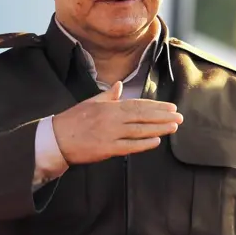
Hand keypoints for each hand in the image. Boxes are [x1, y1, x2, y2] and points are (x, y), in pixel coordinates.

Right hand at [52, 81, 182, 164]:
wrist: (56, 139)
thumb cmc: (72, 120)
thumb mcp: (90, 102)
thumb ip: (108, 96)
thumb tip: (119, 85)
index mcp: (109, 106)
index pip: (138, 105)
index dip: (156, 106)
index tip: (171, 107)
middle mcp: (112, 118)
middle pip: (142, 116)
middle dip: (162, 116)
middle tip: (179, 117)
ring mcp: (110, 134)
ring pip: (139, 130)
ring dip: (158, 129)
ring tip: (173, 127)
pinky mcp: (106, 149)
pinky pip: (129, 146)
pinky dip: (143, 144)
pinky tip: (156, 141)